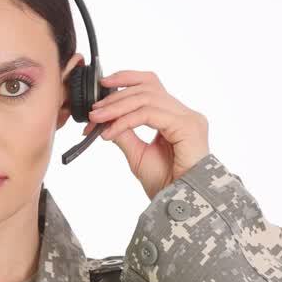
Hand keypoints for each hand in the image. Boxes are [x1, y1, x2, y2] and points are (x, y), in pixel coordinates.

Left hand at [81, 70, 209, 200]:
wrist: (179, 202)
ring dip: (117, 107)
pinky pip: (149, 114)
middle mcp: (184, 113)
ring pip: (146, 98)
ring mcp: (188, 118)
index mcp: (175, 117)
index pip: (151, 85)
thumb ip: (124, 133)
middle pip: (147, 88)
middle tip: (93, 112)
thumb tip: (104, 119)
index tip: (101, 87)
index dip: (126, 79)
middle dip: (115, 97)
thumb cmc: (165, 183)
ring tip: (97, 119)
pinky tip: (110, 132)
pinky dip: (126, 121)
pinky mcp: (187, 125)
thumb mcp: (137, 153)